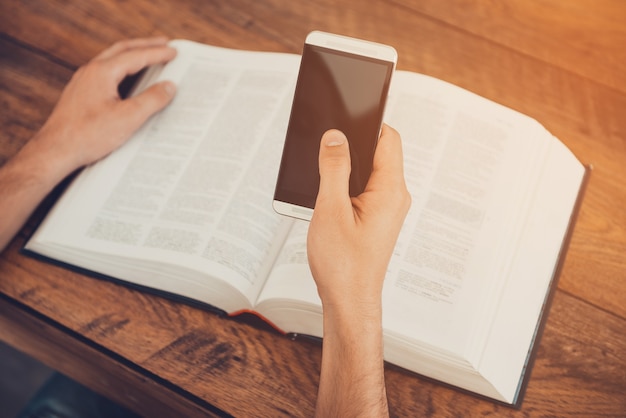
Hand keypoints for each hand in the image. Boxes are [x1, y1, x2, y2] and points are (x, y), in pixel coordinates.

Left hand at [0, 37, 176, 251]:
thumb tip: (169, 87)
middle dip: (144, 46)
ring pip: (112, 60)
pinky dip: (122, 69)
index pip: (136, 56)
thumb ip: (152, 100)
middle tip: (163, 44)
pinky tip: (128, 79)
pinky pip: (105, 73)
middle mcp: (90, 72)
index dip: (158, 53)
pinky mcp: (81, 95)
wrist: (56, 151)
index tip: (174, 52)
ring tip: (149, 57)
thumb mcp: (128, 118)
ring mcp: (83, 82)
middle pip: (122, 50)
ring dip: (132, 56)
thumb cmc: (88, 136)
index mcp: (102, 72)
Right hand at [308, 124, 410, 311]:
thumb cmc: (343, 264)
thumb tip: (335, 137)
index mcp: (390, 190)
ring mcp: (386, 208)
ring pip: (369, 171)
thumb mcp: (331, 209)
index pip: (388, 138)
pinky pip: (364, 189)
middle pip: (379, 152)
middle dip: (352, 144)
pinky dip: (346, 184)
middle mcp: (394, 197)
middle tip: (325, 146)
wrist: (349, 301)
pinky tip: (327, 196)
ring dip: (347, 167)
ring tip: (322, 174)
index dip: (367, 122)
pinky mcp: (376, 218)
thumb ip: (334, 168)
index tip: (345, 113)